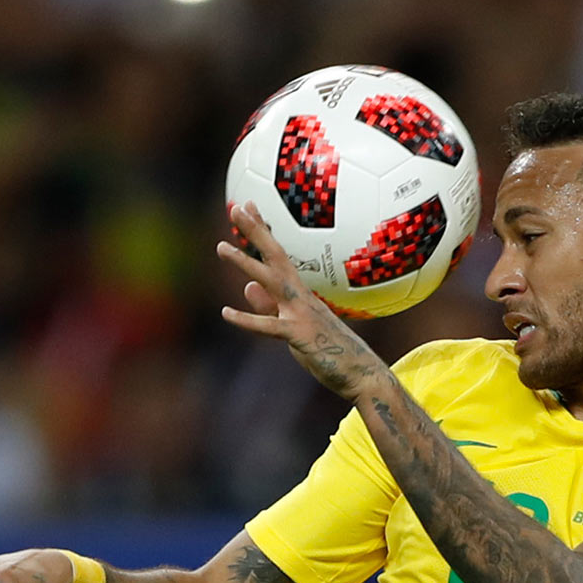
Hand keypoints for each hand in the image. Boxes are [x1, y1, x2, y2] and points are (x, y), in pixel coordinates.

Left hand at [217, 201, 386, 400]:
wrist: (361, 374)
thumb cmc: (331, 352)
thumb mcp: (294, 325)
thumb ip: (270, 307)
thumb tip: (247, 287)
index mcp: (301, 294)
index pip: (278, 256)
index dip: (262, 232)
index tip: (249, 207)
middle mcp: (301, 297)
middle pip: (275, 258)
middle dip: (256, 232)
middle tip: (237, 207)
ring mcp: (301, 314)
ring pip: (271, 282)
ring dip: (246, 263)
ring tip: (221, 247)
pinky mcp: (300, 336)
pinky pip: (270, 326)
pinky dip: (248, 319)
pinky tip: (226, 313)